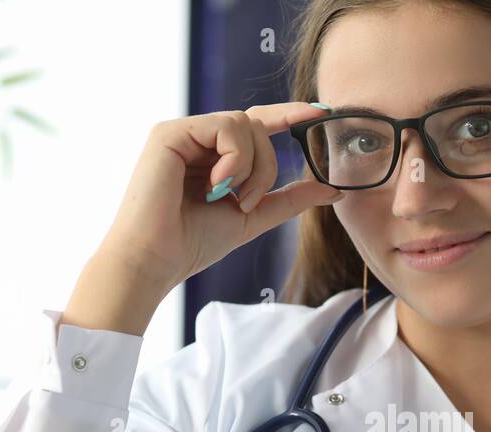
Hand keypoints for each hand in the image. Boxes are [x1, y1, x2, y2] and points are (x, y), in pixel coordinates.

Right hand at [98, 103, 343, 297]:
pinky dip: (234, 161)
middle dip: (267, 168)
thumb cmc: (195, 243)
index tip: (322, 113)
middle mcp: (198, 138)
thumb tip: (332, 189)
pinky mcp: (170, 132)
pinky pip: (226, 127)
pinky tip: (215, 187)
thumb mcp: (253, 217)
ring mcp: (184, 132)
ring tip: (229, 199)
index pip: (258, 123)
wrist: (158, 259)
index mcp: (215, 155)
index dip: (289, 115)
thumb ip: (288, 200)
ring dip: (252, 168)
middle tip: (248, 204)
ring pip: (246, 124)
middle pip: (258, 126)